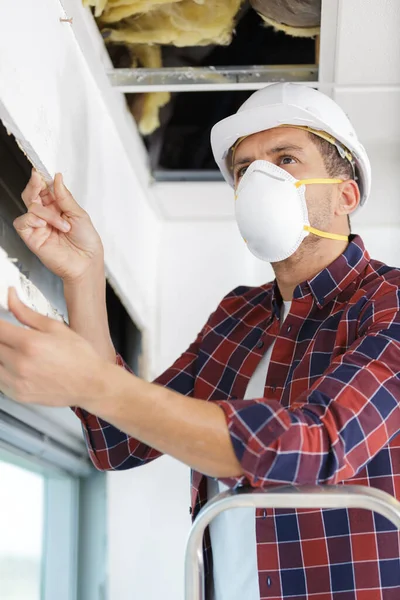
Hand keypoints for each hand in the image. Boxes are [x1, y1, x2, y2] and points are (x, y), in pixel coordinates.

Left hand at [0, 288, 109, 406]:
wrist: (91, 384)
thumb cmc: (80, 357)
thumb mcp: (55, 327)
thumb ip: (26, 312)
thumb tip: (11, 296)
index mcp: (29, 343)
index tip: (1, 322)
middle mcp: (20, 364)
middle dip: (2, 337)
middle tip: (11, 336)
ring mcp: (17, 382)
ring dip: (1, 354)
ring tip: (15, 351)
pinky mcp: (18, 394)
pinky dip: (3, 370)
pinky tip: (17, 366)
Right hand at [14, 171, 103, 282]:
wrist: (86, 263)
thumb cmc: (87, 242)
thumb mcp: (79, 214)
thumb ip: (65, 196)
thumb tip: (57, 178)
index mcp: (58, 208)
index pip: (44, 189)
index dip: (40, 179)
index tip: (39, 170)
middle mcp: (47, 215)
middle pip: (32, 194)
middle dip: (35, 185)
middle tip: (38, 180)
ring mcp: (38, 226)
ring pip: (31, 206)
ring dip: (48, 214)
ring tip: (63, 226)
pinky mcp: (31, 237)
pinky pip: (23, 221)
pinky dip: (33, 220)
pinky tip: (45, 225)